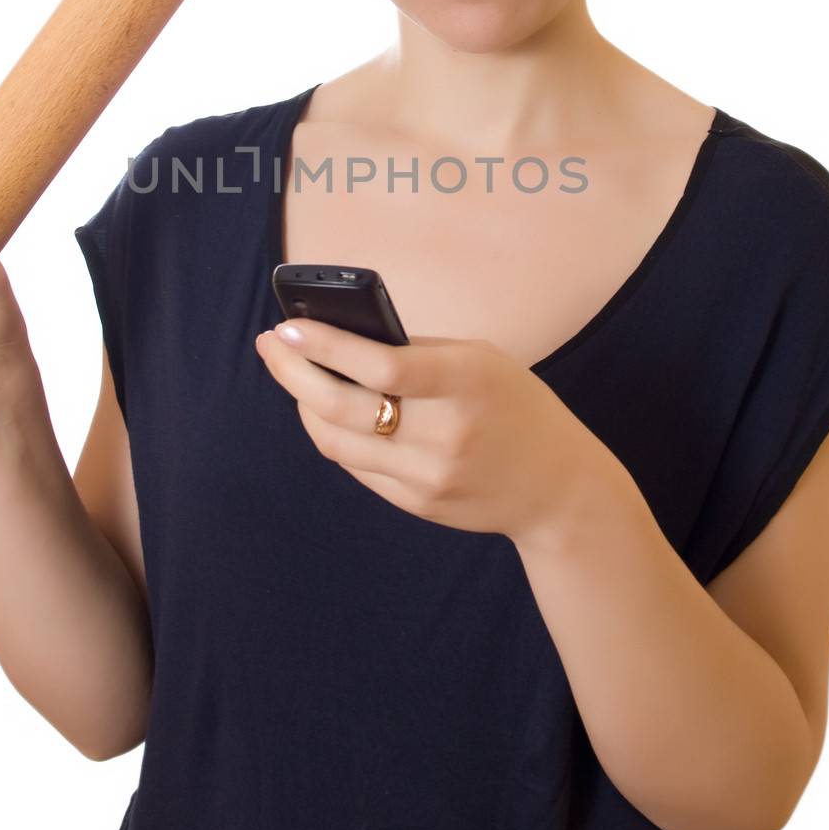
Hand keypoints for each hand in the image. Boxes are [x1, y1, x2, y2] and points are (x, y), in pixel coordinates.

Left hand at [254, 319, 592, 544]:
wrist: (558, 488)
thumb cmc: (515, 405)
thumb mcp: (481, 360)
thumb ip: (417, 350)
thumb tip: (341, 336)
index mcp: (467, 382)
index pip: (383, 366)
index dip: (327, 346)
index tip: (288, 326)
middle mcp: (445, 434)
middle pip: (343, 407)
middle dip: (293, 372)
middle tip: (270, 344)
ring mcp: (428, 476)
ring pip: (337, 441)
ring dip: (303, 404)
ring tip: (291, 372)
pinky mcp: (417, 503)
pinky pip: (356, 465)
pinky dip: (332, 432)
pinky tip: (321, 408)